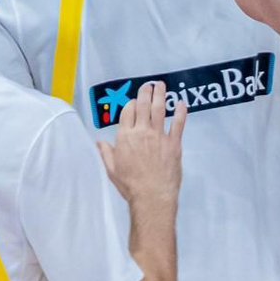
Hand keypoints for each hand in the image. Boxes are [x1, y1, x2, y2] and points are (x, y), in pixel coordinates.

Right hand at [98, 78, 184, 203]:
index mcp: (125, 137)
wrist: (152, 195)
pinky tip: (181, 103)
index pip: (128, 112)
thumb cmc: (130, 185)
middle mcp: (141, 132)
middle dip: (146, 92)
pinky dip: (180, 112)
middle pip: (144, 106)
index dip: (131, 104)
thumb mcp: (112, 169)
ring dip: (161, 95)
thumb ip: (106, 152)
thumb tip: (98, 142)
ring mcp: (159, 136)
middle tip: (149, 84)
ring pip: (160, 110)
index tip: (134, 101)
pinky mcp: (173, 143)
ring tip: (161, 85)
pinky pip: (178, 123)